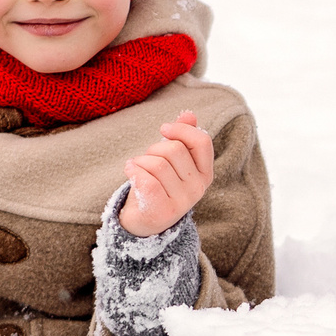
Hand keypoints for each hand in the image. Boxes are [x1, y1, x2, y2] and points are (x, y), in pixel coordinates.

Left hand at [119, 110, 214, 235]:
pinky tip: (130, 171)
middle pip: (175, 150)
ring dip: (140, 161)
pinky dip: (133, 171)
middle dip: (154, 148)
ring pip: (157, 164)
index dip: (181, 130)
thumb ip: (183, 138)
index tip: (164, 129)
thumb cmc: (158, 185)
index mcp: (205, 173)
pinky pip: (147, 181)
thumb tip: (189, 114)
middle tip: (147, 159)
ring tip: (137, 169)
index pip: (202, 142)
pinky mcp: (162, 212)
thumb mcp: (173, 161)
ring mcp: (182, 202)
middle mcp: (198, 189)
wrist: (143, 221)